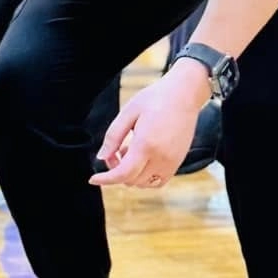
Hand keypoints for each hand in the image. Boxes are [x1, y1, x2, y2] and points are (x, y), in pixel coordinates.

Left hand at [90, 60, 208, 188]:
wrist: (185, 94)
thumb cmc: (155, 98)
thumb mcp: (128, 112)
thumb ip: (113, 137)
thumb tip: (101, 157)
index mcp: (146, 144)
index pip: (123, 174)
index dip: (106, 179)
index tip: (93, 178)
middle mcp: (161, 158)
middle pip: (132, 180)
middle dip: (117, 171)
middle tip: (114, 151)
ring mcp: (172, 162)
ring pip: (145, 184)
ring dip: (131, 174)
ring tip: (129, 151)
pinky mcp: (178, 161)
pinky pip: (159, 181)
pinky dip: (146, 177)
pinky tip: (142, 158)